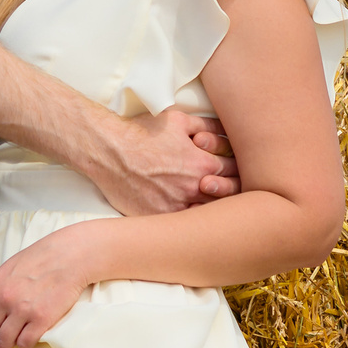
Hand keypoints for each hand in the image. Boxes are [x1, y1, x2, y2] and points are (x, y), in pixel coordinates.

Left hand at [0, 221, 105, 347]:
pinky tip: (31, 334)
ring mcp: (22, 310)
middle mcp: (5, 299)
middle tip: (1, 334)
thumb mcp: (10, 268)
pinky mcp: (41, 320)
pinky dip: (26, 343)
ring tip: (16, 336)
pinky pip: (25, 343)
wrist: (68, 257)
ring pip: (3, 341)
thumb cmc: (41, 259)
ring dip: (8, 342)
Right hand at [92, 106, 231, 215]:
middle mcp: (193, 190)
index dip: (238, 170)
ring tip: (211, 202)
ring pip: (209, 216)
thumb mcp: (178, 120)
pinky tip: (191, 215)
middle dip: (231, 190)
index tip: (234, 170)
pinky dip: (190, 221)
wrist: (108, 151)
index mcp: (203, 165)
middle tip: (228, 187)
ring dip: (212, 208)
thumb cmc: (142, 133)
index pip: (236, 172)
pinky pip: (184, 227)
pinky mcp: (159, 219)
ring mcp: (177, 208)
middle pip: (228, 197)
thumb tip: (227, 130)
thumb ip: (208, 125)